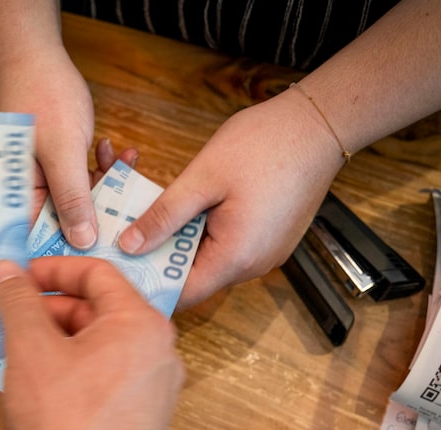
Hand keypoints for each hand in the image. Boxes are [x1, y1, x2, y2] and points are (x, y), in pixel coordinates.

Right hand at [0, 51, 136, 246]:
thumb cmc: (42, 100)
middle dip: (99, 221)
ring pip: (84, 201)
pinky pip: (91, 178)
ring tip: (127, 165)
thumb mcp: (62, 154)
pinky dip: (108, 168)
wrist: (41, 58)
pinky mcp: (66, 166)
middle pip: (65, 224)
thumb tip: (83, 242)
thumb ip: (72, 199)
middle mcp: (33, 193)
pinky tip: (121, 151)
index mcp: (20, 196)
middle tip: (130, 220)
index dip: (64, 251)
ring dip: (109, 187)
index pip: (37, 238)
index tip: (100, 259)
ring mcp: (50, 179)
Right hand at [0, 256, 183, 429]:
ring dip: (58, 341)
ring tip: (16, 352)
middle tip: (9, 317)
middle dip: (50, 310)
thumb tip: (6, 269)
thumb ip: (18, 301)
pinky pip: (107, 378)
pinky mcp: (144, 422)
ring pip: (101, 347)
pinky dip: (73, 371)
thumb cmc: (63, 421)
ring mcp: (156, 391)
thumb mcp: (30, 349)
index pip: (98, 273)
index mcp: (142, 325)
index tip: (17, 276)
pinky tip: (39, 388)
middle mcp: (160, 353)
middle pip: (101, 310)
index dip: (52, 268)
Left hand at [117, 89, 344, 306]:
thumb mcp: (202, 179)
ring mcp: (265, 253)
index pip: (180, 294)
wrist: (320, 124)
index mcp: (235, 258)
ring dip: (181, 241)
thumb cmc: (266, 145)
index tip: (119, 264)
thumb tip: (129, 246)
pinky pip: (227, 246)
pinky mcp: (269, 239)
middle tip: (129, 232)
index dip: (146, 282)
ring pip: (208, 261)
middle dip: (160, 256)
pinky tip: (187, 208)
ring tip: (155, 214)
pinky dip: (203, 232)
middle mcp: (253, 265)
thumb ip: (163, 217)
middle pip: (193, 278)